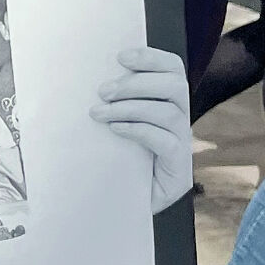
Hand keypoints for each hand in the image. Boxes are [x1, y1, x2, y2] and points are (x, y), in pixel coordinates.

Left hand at [90, 46, 193, 213]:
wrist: (116, 208)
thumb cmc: (108, 163)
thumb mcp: (105, 127)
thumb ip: (107, 102)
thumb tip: (82, 74)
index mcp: (165, 106)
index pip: (173, 71)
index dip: (152, 58)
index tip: (121, 56)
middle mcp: (179, 124)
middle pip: (175, 87)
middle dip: (137, 83)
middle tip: (102, 91)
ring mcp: (182, 148)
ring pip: (169, 112)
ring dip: (130, 106)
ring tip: (98, 112)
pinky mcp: (178, 172)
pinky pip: (166, 142)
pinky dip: (139, 130)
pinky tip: (115, 130)